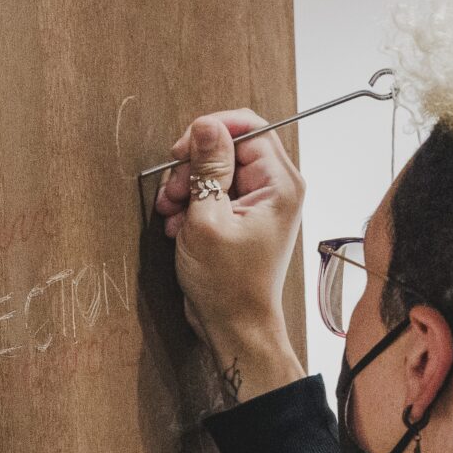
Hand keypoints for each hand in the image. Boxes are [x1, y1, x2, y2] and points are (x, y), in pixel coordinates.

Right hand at [153, 109, 305, 403]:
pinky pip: (214, 191)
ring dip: (186, 186)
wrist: (235, 326)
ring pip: (216, 169)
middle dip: (193, 165)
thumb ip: (207, 167)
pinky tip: (179, 225)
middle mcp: (276, 187)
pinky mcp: (243, 216)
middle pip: (229, 146)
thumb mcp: (207, 219)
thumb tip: (205, 125)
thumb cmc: (228, 285)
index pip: (249, 127)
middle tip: (173, 191)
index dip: (210, 131)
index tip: (182, 151)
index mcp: (280, 184)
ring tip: (172, 213)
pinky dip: (192, 203)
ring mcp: (259, 202)